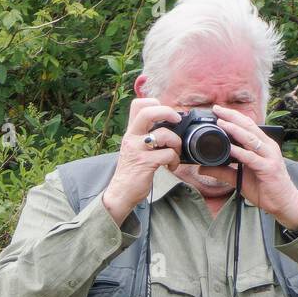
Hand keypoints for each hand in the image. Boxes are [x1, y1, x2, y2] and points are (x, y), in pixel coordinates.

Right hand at [102, 97, 181, 223]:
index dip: (154, 103)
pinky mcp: (145, 163)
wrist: (120, 194)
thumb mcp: (134, 149)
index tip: (164, 114)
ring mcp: (138, 150)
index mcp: (130, 132)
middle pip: (148, 112)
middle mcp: (132, 137)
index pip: (137, 105)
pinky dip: (174, 160)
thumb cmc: (131, 172)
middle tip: (177, 120)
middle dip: (167, 112)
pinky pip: (168, 154)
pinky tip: (171, 166)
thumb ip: (145, 137)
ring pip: (164, 134)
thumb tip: (168, 128)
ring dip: (176, 143)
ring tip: (175, 154)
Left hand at [202, 104, 297, 230]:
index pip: (248, 125)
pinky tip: (229, 148)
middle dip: (232, 116)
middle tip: (217, 109)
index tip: (218, 111)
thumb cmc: (265, 189)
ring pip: (250, 138)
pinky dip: (239, 152)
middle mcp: (267, 147)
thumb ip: (222, 171)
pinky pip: (251, 158)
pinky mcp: (268, 169)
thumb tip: (203, 168)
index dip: (233, 116)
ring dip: (234, 129)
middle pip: (249, 126)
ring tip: (221, 122)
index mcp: (263, 145)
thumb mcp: (240, 178)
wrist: (284, 203)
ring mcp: (269, 157)